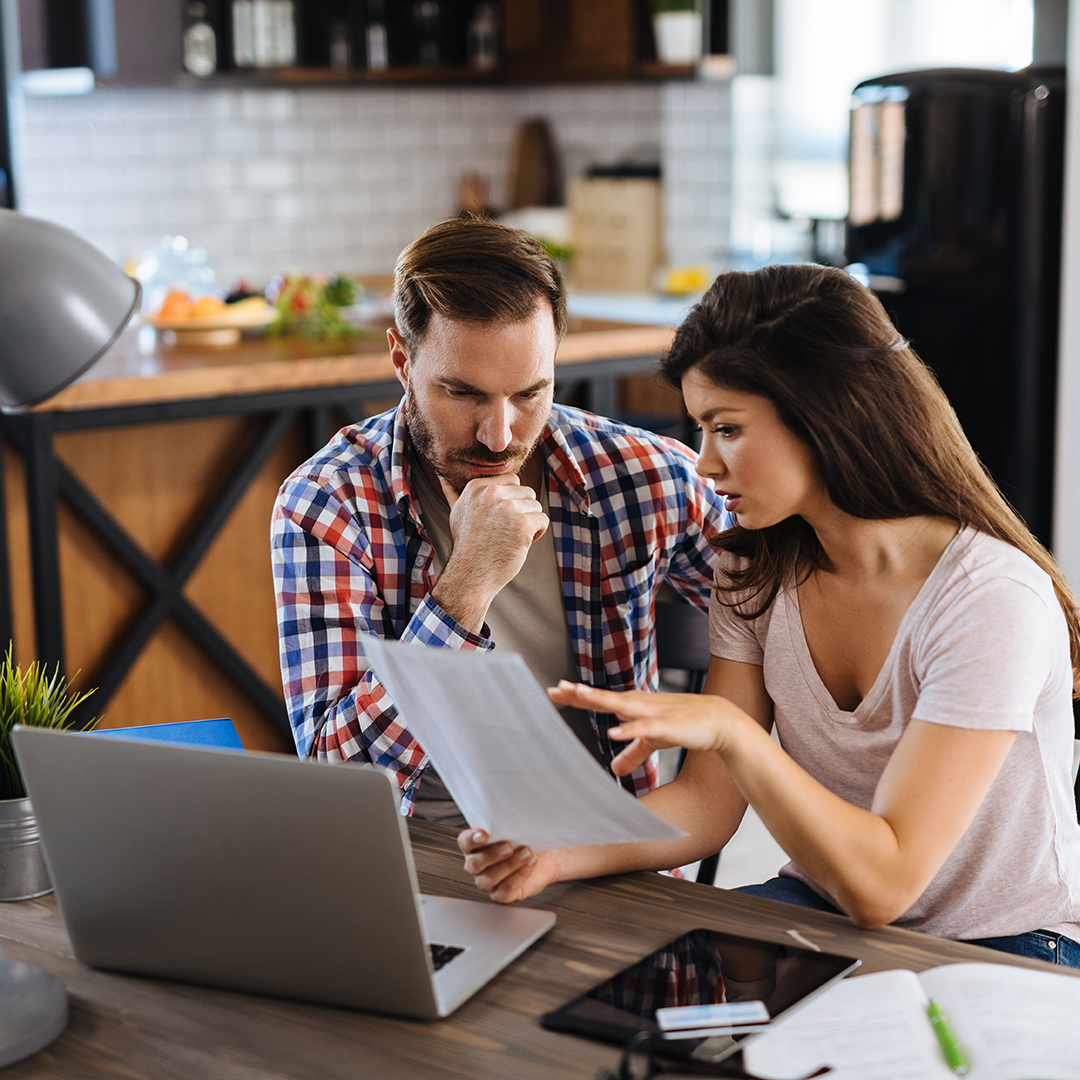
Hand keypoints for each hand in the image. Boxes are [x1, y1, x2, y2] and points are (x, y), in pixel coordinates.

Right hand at [430, 474, 548, 631]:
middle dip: (523, 511)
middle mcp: (492, 493)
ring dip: (530, 523)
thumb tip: (441, 475)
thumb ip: (453, 492)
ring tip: (511, 537)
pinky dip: (537, 533)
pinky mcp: (522, 523)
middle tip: (505, 531)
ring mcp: (508, 507)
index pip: (513, 480)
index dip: (512, 500)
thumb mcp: (456, 513)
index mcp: (477, 486)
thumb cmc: (468, 545)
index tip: (499, 519)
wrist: (471, 574)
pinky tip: (521, 543)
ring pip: (536, 506)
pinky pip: (543, 520)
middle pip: (527, 492)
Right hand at [457, 828, 560, 902]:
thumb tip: (509, 815)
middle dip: (492, 854)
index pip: (465, 842)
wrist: (544, 858)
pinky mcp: (501, 895)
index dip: (471, 839)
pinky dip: (520, 875)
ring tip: (527, 853)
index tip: (484, 834)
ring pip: (491, 877)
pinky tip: (530, 864)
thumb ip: (506, 824)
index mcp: (475, 846)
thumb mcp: (515, 829)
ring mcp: (488, 882)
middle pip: (475, 863)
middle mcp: (477, 865)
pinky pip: (506, 889)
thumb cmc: (525, 840)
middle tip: (509, 845)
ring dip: (510, 864)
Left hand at [547, 682, 748, 774]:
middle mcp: (640, 705)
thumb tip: (614, 768)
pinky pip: (645, 728)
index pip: (601, 699)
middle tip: (556, 688)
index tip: (555, 692)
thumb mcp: (653, 740)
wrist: (720, 722)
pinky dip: (629, 730)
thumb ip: (633, 752)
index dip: (579, 696)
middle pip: (604, 698)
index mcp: (635, 707)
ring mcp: (653, 713)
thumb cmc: (684, 725)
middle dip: (580, 693)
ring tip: (577, 694)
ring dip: (599, 700)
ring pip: (621, 705)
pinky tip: (614, 733)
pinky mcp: (668, 726)